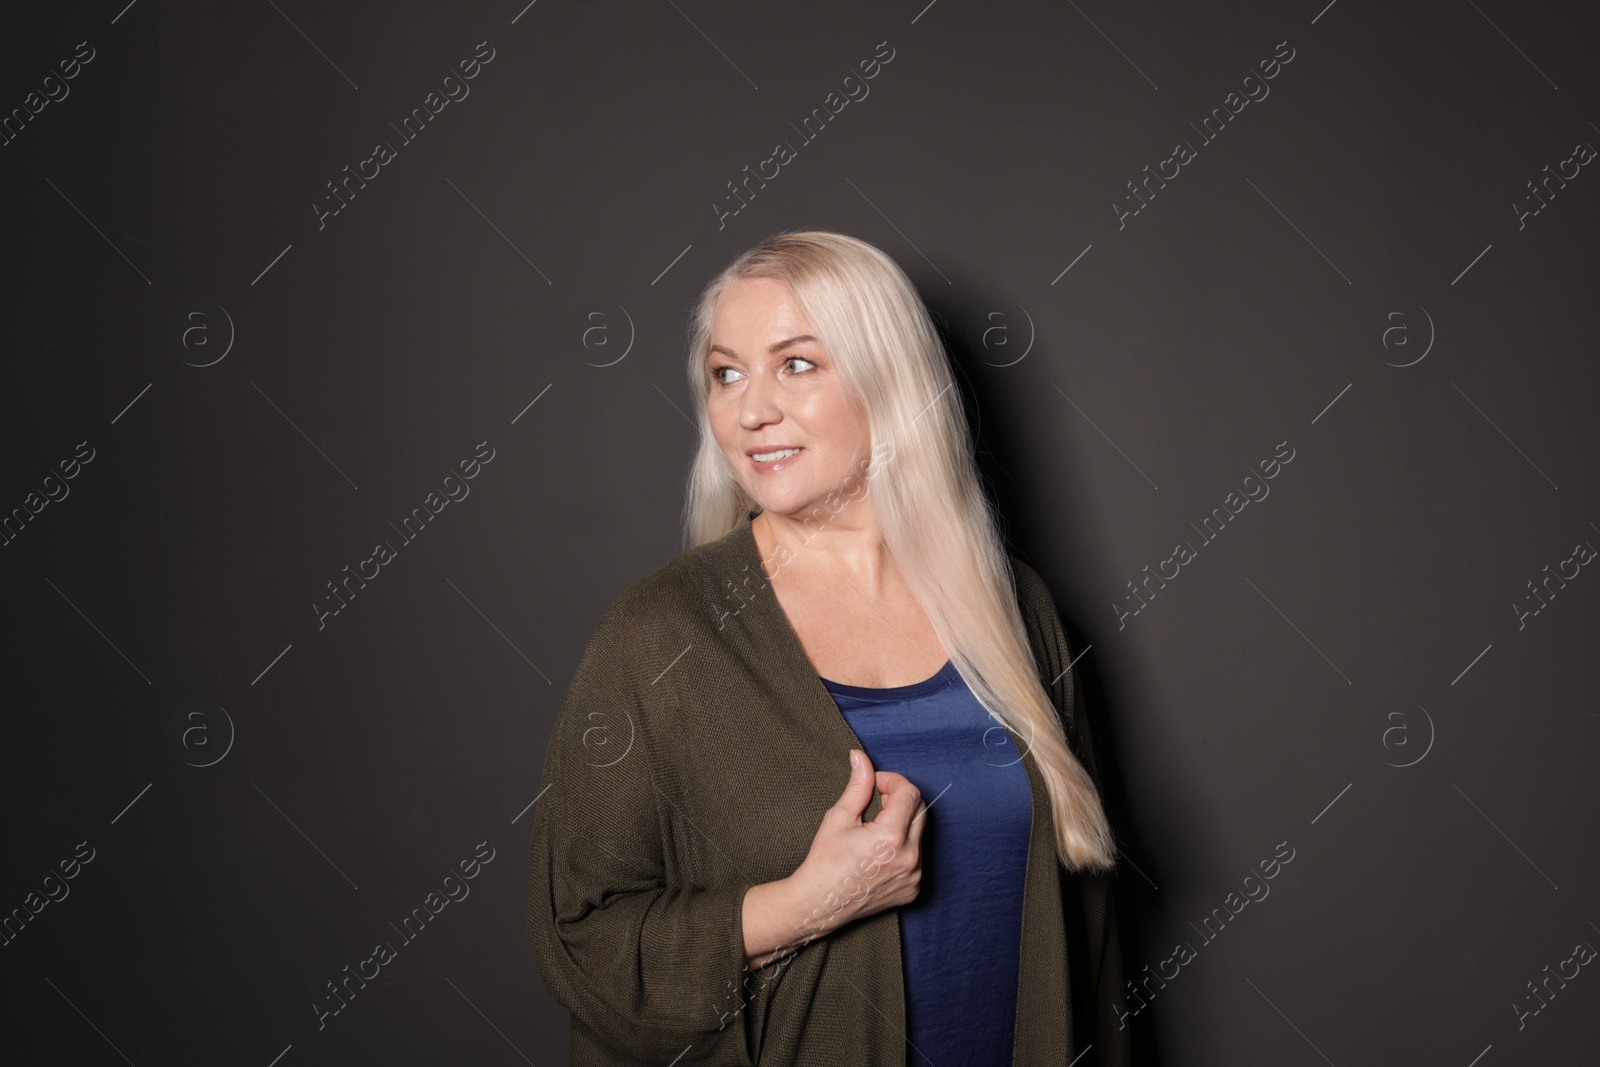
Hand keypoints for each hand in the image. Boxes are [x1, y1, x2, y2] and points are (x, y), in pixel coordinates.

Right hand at [785, 748, 925, 942]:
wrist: (820, 903)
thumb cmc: (825, 861)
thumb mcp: (839, 817)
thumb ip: (858, 785)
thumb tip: (861, 757)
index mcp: (891, 837)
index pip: (909, 793)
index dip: (892, 781)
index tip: (875, 784)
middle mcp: (910, 858)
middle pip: (920, 810)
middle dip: (900, 798)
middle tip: (875, 802)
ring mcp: (914, 876)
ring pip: (919, 833)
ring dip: (902, 822)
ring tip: (875, 829)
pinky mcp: (913, 889)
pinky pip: (917, 856)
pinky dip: (904, 846)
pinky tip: (879, 852)